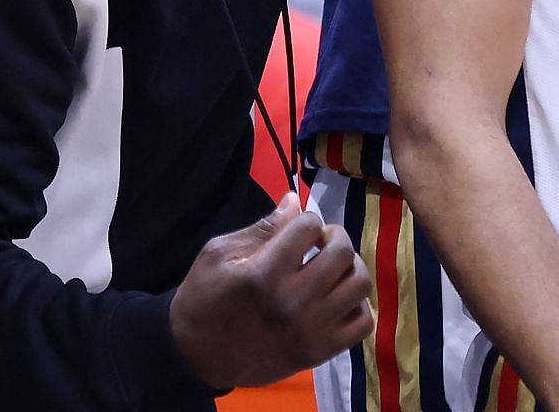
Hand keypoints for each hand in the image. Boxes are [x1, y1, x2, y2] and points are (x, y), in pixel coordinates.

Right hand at [170, 193, 373, 389]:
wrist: (196, 355)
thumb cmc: (204, 297)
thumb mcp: (220, 253)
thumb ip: (263, 228)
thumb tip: (296, 202)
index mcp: (262, 274)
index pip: (308, 226)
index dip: (305, 219)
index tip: (297, 228)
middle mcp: (292, 302)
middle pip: (341, 252)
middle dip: (334, 236)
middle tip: (319, 241)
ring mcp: (310, 331)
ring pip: (358, 285)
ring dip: (349, 267)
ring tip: (331, 268)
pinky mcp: (319, 353)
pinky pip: (362, 323)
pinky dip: (356, 304)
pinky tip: (335, 298)